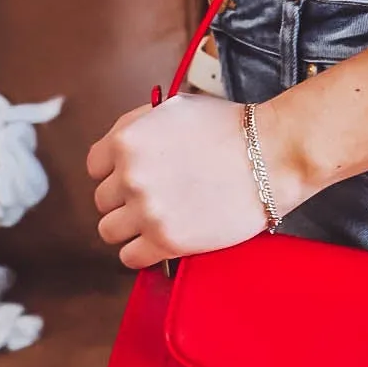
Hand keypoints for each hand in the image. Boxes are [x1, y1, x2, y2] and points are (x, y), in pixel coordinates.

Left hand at [87, 96, 269, 269]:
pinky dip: (142, 252)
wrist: (271, 154)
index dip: (117, 171)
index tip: (135, 176)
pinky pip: (130, 257)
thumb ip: (138, 126)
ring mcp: (146, 211)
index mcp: (127, 140)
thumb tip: (119, 148)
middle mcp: (130, 176)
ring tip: (158, 219)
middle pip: (103, 200)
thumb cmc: (231, 128)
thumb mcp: (175, 109)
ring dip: (131, 226)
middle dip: (127, 198)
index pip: (95, 166)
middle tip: (156, 196)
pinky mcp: (167, 241)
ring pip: (110, 230)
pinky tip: (161, 239)